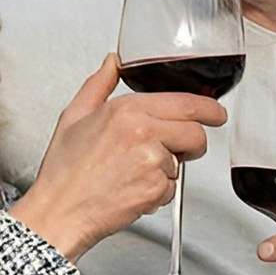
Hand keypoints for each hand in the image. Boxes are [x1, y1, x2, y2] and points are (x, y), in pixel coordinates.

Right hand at [9, 54, 225, 260]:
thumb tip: (112, 62)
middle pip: (195, 133)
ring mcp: (151, 162)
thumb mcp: (74, 117)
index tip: (216, 113)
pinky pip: (171, 188)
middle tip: (175, 151)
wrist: (59, 212)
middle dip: (192, 143)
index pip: (184, 103)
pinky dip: (157, 193)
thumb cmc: (64, 172)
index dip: (208, 109)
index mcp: (125, 110)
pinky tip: (131, 189)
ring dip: (166, 170)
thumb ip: (99, 84)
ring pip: (182, 163)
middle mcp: (141, 133)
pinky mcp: (155, 190)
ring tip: (133, 173)